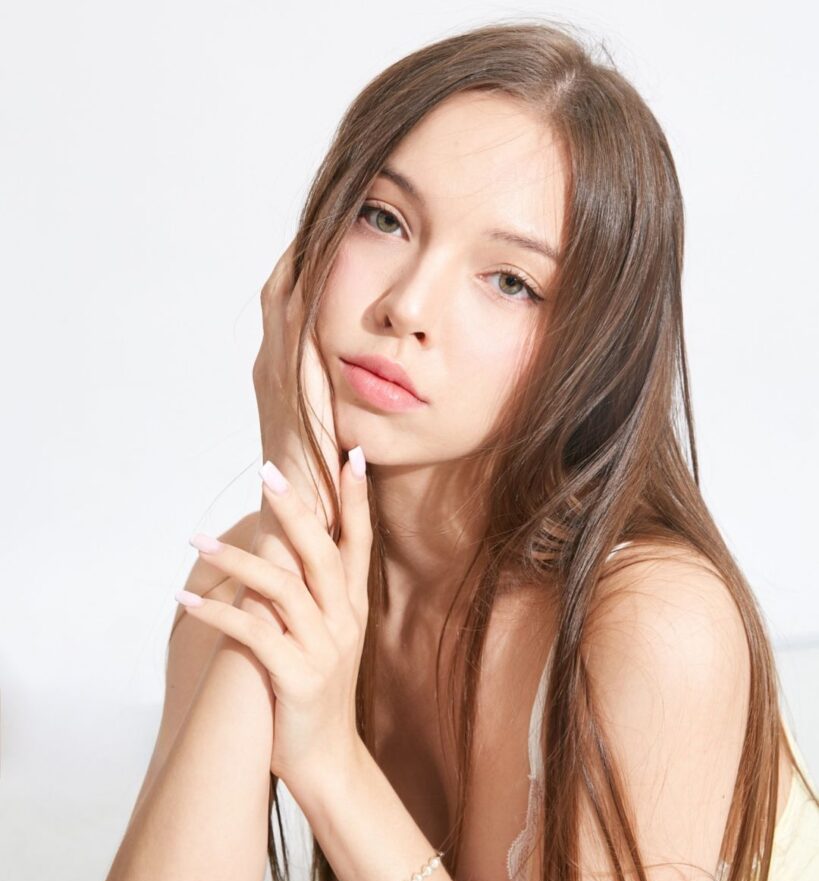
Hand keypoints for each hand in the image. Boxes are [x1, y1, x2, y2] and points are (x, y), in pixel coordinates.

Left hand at [177, 447, 371, 784]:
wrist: (328, 760)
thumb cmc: (316, 693)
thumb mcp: (327, 639)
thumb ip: (313, 594)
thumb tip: (282, 548)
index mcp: (353, 607)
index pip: (359, 542)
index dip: (357, 500)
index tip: (352, 457)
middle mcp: (344, 621)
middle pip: (322, 552)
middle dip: (296, 508)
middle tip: (268, 471)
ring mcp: (324, 649)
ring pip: (283, 588)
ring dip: (235, 560)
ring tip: (194, 540)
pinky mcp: (298, 677)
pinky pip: (253, 634)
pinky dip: (217, 612)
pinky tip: (185, 596)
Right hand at [253, 238, 339, 535]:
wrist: (300, 523)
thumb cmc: (327, 487)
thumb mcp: (339, 432)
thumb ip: (349, 400)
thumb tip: (383, 379)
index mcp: (283, 375)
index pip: (294, 305)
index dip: (311, 267)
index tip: (337, 233)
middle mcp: (273, 366)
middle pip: (284, 288)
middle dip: (307, 251)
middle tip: (332, 209)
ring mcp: (276, 372)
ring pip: (285, 295)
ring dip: (305, 257)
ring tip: (330, 217)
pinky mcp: (287, 382)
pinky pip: (293, 319)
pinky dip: (305, 285)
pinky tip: (324, 258)